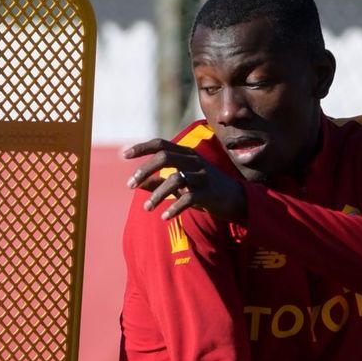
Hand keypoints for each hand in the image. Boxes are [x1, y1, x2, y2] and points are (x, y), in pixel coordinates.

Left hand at [123, 138, 247, 222]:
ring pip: (175, 178)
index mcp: (187, 154)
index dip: (142, 148)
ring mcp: (203, 176)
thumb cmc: (205, 190)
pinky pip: (188, 198)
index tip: (123, 154)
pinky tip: (164, 216)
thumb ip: (159, 182)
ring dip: (157, 194)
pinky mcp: (209, 192)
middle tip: (130, 185)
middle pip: (164, 157)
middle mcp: (194, 160)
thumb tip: (137, 183)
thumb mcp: (181, 184)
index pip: (160, 144)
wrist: (238, 200)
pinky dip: (174, 207)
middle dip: (144, 170)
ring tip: (147, 208)